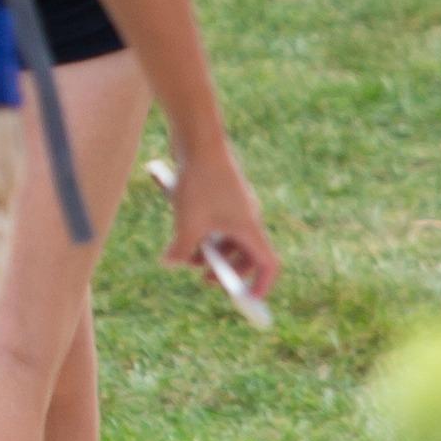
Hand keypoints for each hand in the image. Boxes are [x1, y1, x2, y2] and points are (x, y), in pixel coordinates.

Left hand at [157, 139, 280, 300]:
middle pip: (247, 255)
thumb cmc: (199, 181)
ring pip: (228, 239)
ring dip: (210, 251)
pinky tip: (180, 225)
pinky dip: (204, 231)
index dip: (261, 285)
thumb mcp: (187, 222)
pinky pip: (218, 222)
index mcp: (250, 229)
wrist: (199, 140)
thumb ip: (181, 249)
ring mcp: (235, 206)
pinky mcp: (221, 195)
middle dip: (227, 270)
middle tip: (204, 278)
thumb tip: (171, 264)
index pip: (268, 265)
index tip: (245, 300)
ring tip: (185, 253)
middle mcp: (248, 218)